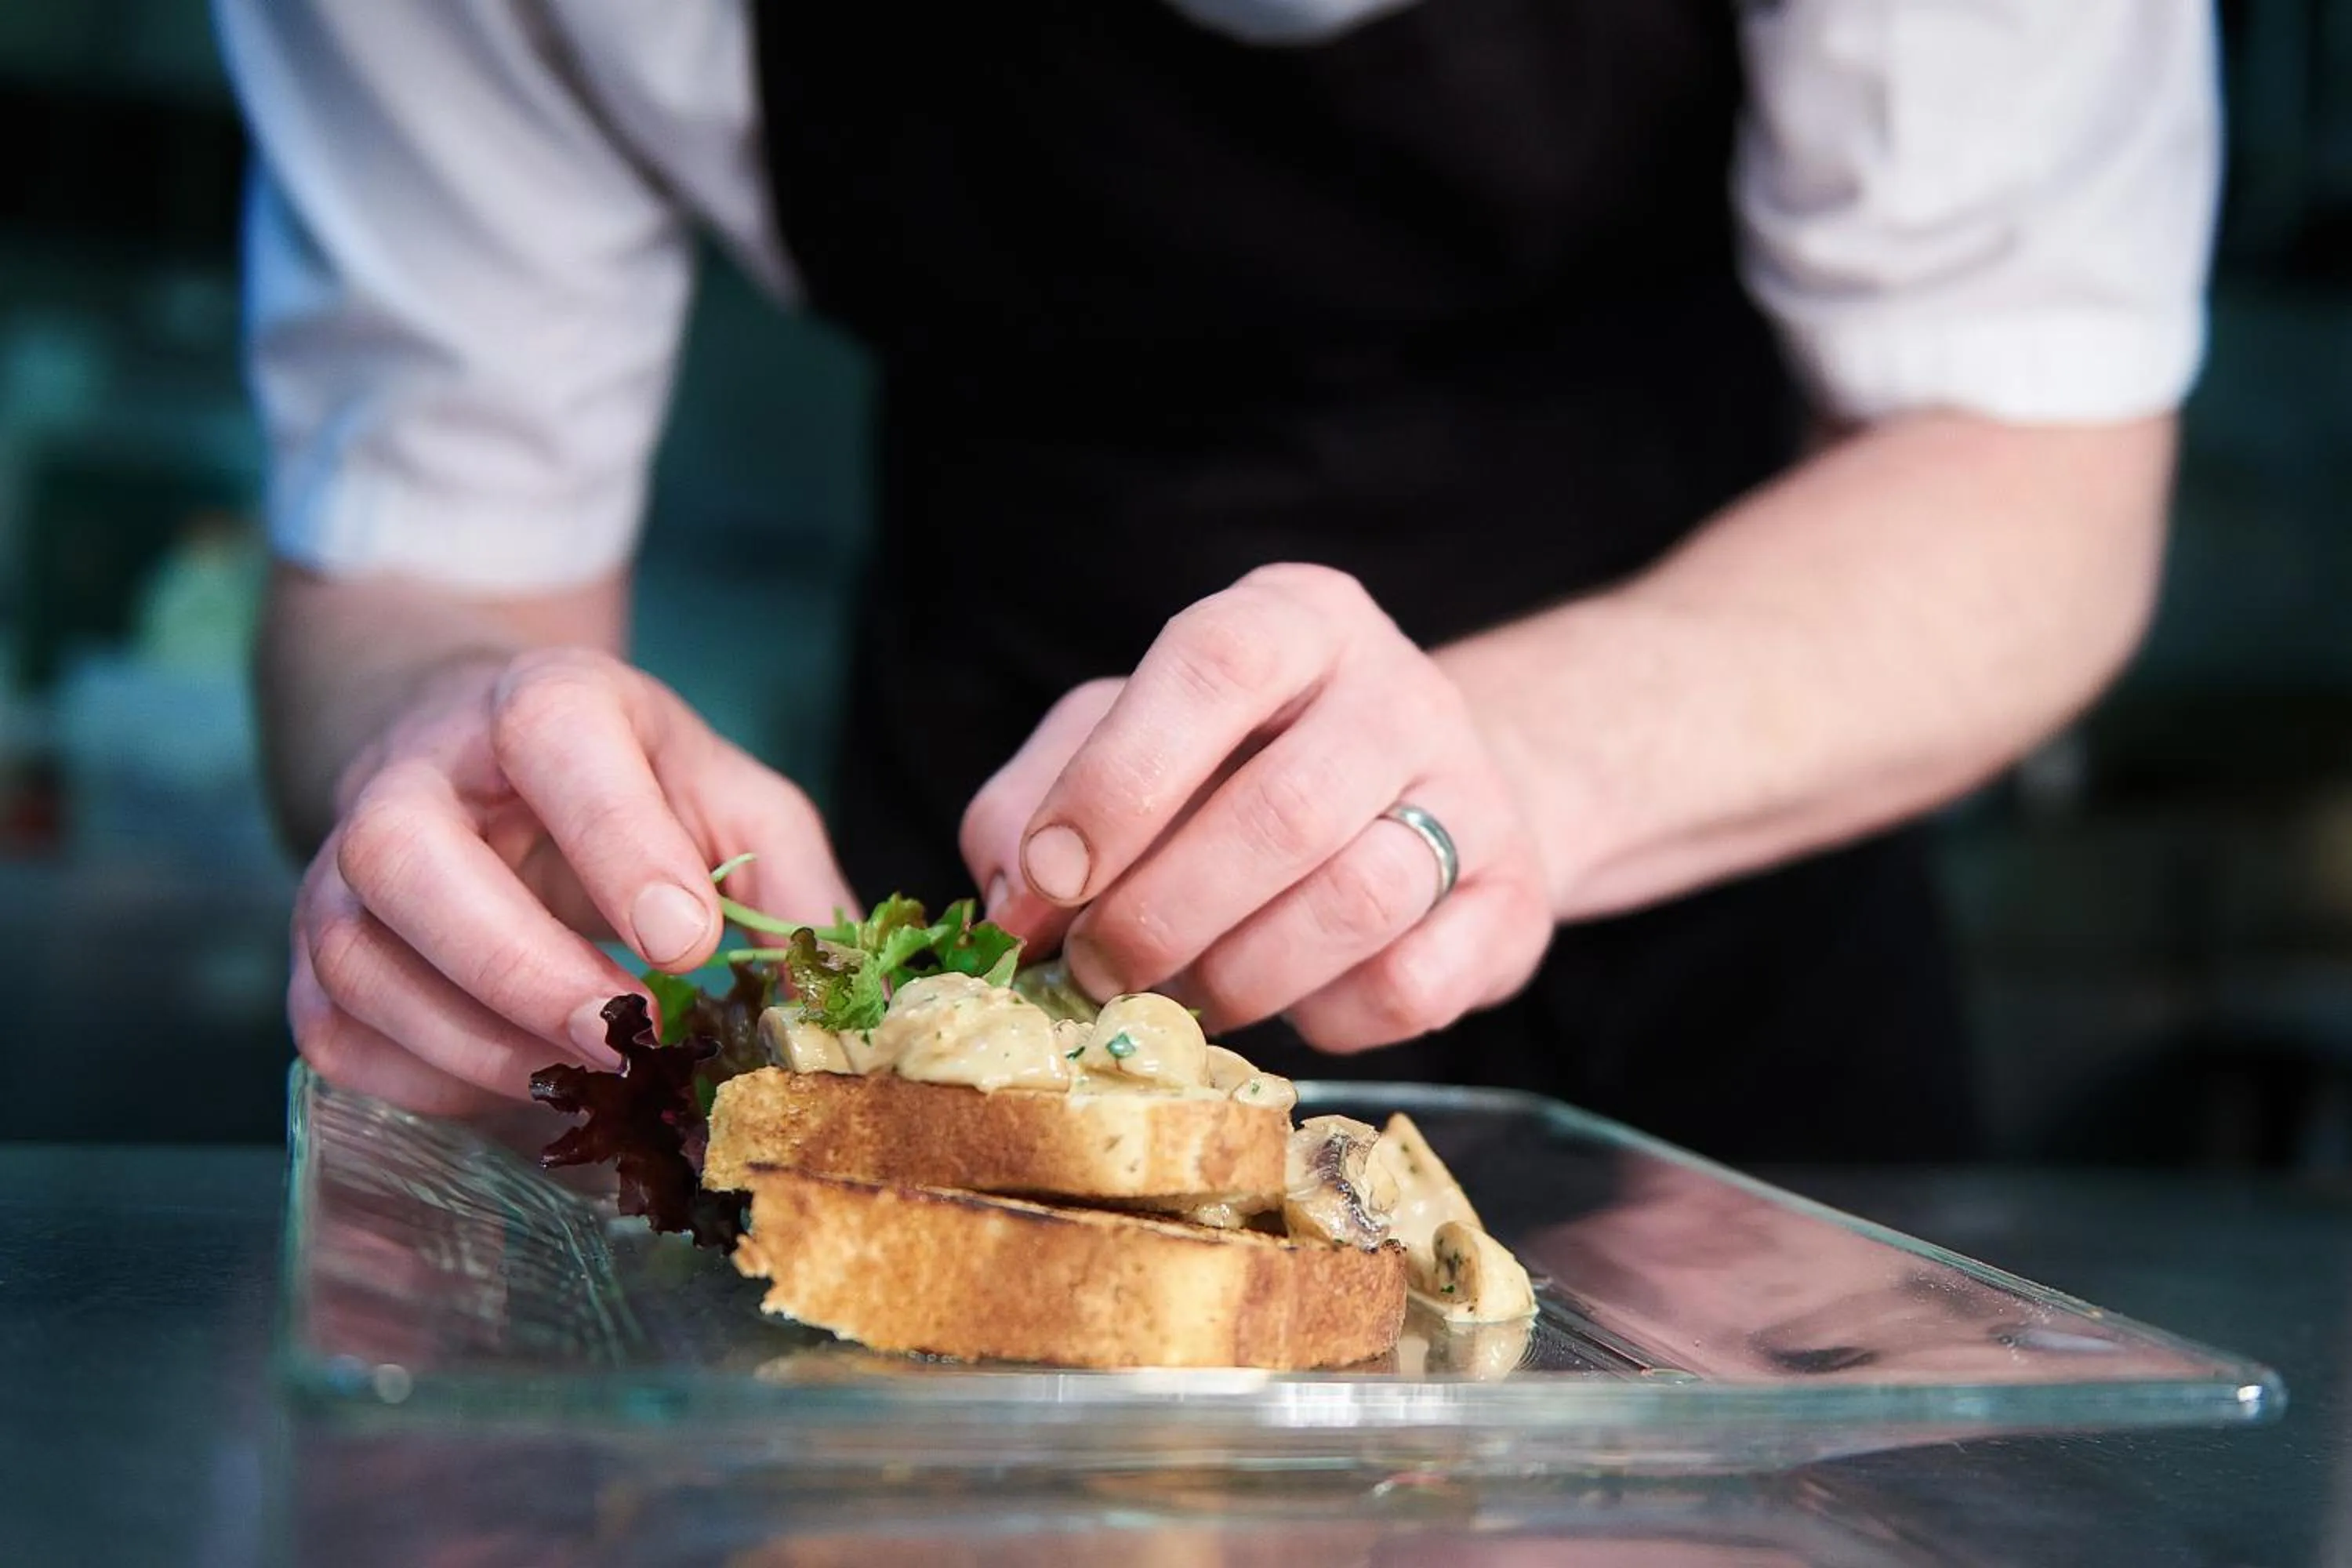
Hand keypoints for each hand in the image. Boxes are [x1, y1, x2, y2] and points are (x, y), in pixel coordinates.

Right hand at [290, 647, 853, 1115]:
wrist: (485, 772)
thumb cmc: (630, 790)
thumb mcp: (728, 798)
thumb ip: (787, 884)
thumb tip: (826, 1001)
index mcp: (540, 704)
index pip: (554, 737)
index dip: (618, 841)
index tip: (686, 939)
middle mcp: (415, 774)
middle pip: (404, 853)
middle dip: (515, 962)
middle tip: (617, 1031)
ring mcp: (344, 869)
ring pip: (357, 959)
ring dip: (476, 1043)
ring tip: (587, 1075)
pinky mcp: (315, 958)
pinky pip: (338, 1035)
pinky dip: (430, 1081)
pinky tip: (517, 1083)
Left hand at [963, 564, 1552, 1050]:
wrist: (1423, 799)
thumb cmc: (1239, 769)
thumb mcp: (1125, 741)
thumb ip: (1038, 801)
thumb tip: (1012, 904)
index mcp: (1295, 619)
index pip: (1216, 665)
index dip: (1122, 780)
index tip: (1053, 878)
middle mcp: (1399, 690)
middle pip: (1284, 811)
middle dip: (1162, 914)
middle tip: (1096, 970)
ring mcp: (1474, 793)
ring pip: (1356, 903)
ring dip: (1237, 976)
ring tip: (1183, 991)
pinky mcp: (1515, 902)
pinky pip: (1412, 986)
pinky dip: (1327, 1018)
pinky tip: (1293, 1000)